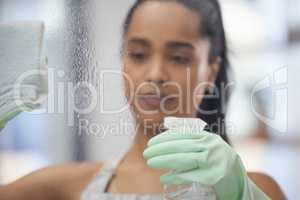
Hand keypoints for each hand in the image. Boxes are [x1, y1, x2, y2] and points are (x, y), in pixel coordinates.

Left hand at [143, 129, 269, 199]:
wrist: (237, 178)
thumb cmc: (216, 160)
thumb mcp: (206, 145)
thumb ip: (189, 139)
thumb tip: (166, 135)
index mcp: (207, 137)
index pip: (182, 135)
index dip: (164, 138)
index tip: (151, 143)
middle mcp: (211, 146)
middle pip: (181, 146)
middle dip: (161, 149)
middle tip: (146, 153)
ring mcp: (213, 161)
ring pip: (184, 159)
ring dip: (165, 161)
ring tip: (150, 163)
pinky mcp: (213, 176)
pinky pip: (190, 175)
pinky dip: (176, 177)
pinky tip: (164, 178)